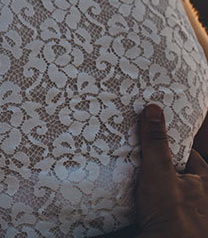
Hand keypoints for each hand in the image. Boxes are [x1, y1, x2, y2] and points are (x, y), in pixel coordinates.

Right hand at [136, 104, 207, 236]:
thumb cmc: (172, 216)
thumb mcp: (160, 174)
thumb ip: (155, 143)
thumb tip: (154, 109)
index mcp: (207, 182)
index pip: (187, 154)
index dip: (168, 145)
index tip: (150, 136)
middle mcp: (202, 198)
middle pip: (177, 171)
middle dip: (158, 165)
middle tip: (137, 154)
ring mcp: (189, 213)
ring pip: (167, 189)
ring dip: (151, 183)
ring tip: (132, 175)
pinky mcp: (173, 223)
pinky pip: (159, 205)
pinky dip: (147, 199)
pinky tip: (134, 197)